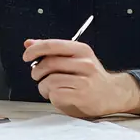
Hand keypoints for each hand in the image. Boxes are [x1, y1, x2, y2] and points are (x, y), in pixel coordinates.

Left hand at [23, 38, 139, 117]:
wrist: (112, 93)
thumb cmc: (90, 76)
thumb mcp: (74, 58)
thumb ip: (51, 51)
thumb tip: (29, 43)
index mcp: (81, 49)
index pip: (52, 45)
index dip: (35, 50)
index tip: (26, 56)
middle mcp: (84, 62)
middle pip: (49, 63)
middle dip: (37, 71)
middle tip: (37, 75)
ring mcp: (84, 79)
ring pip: (50, 80)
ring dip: (43, 86)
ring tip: (49, 88)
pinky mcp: (82, 95)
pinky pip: (55, 94)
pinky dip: (51, 96)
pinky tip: (58, 95)